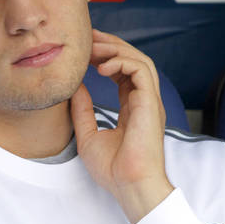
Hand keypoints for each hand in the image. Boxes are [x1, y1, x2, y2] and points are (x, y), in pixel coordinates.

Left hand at [71, 29, 173, 223]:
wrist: (129, 186)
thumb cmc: (113, 169)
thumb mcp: (88, 134)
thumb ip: (82, 109)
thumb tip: (74, 86)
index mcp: (132, 107)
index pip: (122, 71)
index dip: (105, 56)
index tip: (84, 49)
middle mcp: (143, 100)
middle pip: (132, 60)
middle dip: (110, 44)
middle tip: (87, 37)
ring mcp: (149, 101)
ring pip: (139, 60)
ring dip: (116, 49)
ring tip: (93, 48)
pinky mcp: (151, 103)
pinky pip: (141, 71)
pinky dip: (122, 62)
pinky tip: (102, 65)